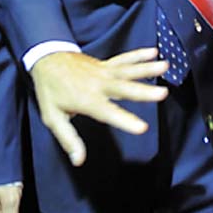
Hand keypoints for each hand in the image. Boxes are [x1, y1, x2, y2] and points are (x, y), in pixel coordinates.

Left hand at [31, 48, 168, 165]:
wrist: (47, 59)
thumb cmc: (50, 91)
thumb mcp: (53, 118)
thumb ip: (68, 139)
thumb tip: (79, 160)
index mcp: (87, 100)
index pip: (109, 113)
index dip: (126, 120)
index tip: (142, 127)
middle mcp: (99, 85)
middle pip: (125, 89)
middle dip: (144, 92)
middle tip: (163, 94)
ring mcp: (104, 72)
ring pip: (129, 70)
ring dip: (147, 68)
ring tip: (164, 66)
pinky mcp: (105, 64)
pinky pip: (124, 58)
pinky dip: (138, 55)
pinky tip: (153, 52)